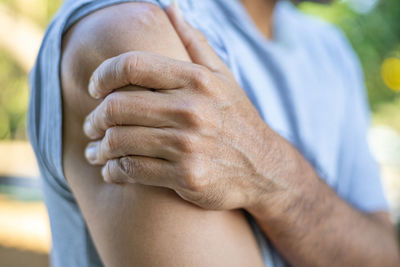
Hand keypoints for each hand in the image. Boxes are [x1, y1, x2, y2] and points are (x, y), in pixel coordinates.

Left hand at [83, 4, 278, 209]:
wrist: (264, 168)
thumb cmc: (236, 119)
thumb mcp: (223, 77)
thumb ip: (194, 42)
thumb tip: (169, 7)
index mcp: (197, 79)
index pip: (132, 65)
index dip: (103, 75)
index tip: (94, 88)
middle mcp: (193, 109)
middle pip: (118, 106)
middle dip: (95, 118)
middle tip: (91, 125)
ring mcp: (189, 145)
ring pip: (120, 141)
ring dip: (99, 148)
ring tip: (95, 151)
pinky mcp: (187, 176)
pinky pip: (132, 170)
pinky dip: (113, 171)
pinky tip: (112, 169)